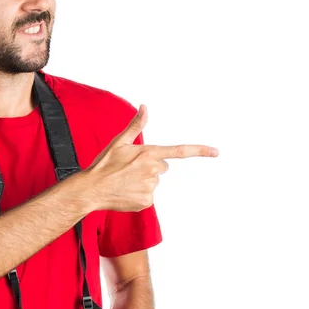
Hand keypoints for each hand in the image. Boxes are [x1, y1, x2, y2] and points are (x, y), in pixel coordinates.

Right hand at [86, 104, 218, 211]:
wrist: (91, 189)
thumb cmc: (104, 165)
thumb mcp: (119, 142)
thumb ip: (136, 125)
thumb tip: (145, 106)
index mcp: (149, 153)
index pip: (179, 151)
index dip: (200, 151)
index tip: (216, 152)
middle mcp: (153, 170)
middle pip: (161, 167)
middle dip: (150, 167)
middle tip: (129, 169)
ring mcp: (151, 187)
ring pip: (154, 182)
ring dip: (143, 181)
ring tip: (125, 181)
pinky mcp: (146, 201)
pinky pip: (148, 196)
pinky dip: (138, 194)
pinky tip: (125, 192)